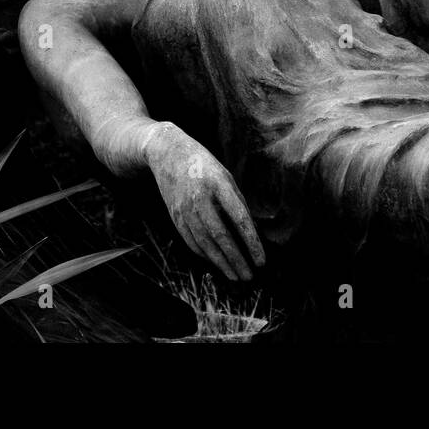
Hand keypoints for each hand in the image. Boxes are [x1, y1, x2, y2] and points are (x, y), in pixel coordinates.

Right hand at [143, 123, 265, 280]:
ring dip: (221, 263)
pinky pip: (191, 241)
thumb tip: (252, 230)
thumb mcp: (225, 175)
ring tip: (235, 275)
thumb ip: (238, 201)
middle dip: (236, 259)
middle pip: (221, 236)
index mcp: (218, 184)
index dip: (251, 242)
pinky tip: (216, 262)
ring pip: (205, 243)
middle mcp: (200, 198)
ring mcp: (184, 208)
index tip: (261, 260)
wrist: (167, 153)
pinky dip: (205, 254)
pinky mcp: (175, 216)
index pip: (239, 219)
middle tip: (249, 276)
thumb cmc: (203, 164)